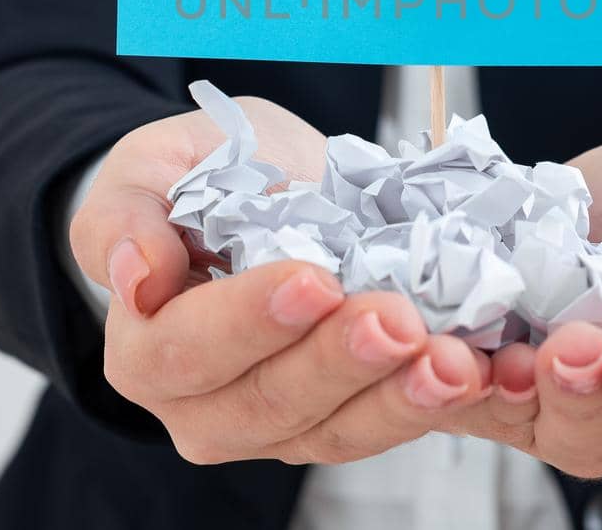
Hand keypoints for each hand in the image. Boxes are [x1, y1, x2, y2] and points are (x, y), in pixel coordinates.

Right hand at [69, 99, 491, 463]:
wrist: (251, 190)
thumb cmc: (192, 178)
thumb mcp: (150, 171)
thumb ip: (127, 218)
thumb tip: (131, 276)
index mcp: (144, 350)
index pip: (189, 349)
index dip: (250, 320)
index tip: (312, 280)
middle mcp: (201, 407)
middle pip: (268, 401)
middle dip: (340, 362)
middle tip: (398, 319)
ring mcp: (273, 424)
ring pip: (334, 430)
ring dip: (400, 397)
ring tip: (452, 360)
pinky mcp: (336, 421)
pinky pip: (381, 425)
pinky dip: (430, 402)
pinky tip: (474, 370)